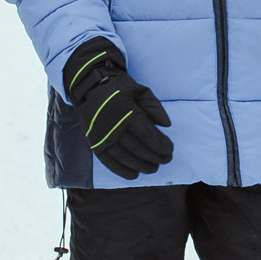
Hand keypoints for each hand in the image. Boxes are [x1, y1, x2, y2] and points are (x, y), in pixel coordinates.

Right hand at [65, 40, 173, 179]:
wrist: (90, 85)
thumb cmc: (118, 87)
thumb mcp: (141, 90)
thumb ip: (155, 107)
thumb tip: (167, 126)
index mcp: (126, 111)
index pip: (147, 134)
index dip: (160, 144)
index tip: (170, 150)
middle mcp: (112, 126)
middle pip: (138, 148)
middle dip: (155, 156)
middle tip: (166, 160)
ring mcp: (101, 136)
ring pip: (125, 157)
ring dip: (141, 165)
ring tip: (154, 168)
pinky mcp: (94, 142)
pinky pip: (109, 161)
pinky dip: (122, 170)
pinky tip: (134, 174)